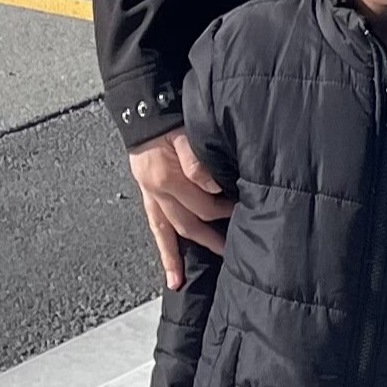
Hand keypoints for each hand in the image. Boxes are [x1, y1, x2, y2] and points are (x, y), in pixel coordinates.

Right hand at [127, 128, 232, 288]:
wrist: (142, 108)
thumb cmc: (169, 117)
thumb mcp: (185, 132)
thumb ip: (196, 160)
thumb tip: (213, 186)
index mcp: (167, 177)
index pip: (202, 203)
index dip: (224, 209)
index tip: (243, 209)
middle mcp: (156, 191)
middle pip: (188, 222)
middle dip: (210, 236)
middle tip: (232, 249)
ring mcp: (150, 196)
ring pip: (169, 232)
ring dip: (183, 253)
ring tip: (193, 273)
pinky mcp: (147, 196)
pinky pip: (156, 229)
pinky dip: (165, 253)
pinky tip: (173, 277)